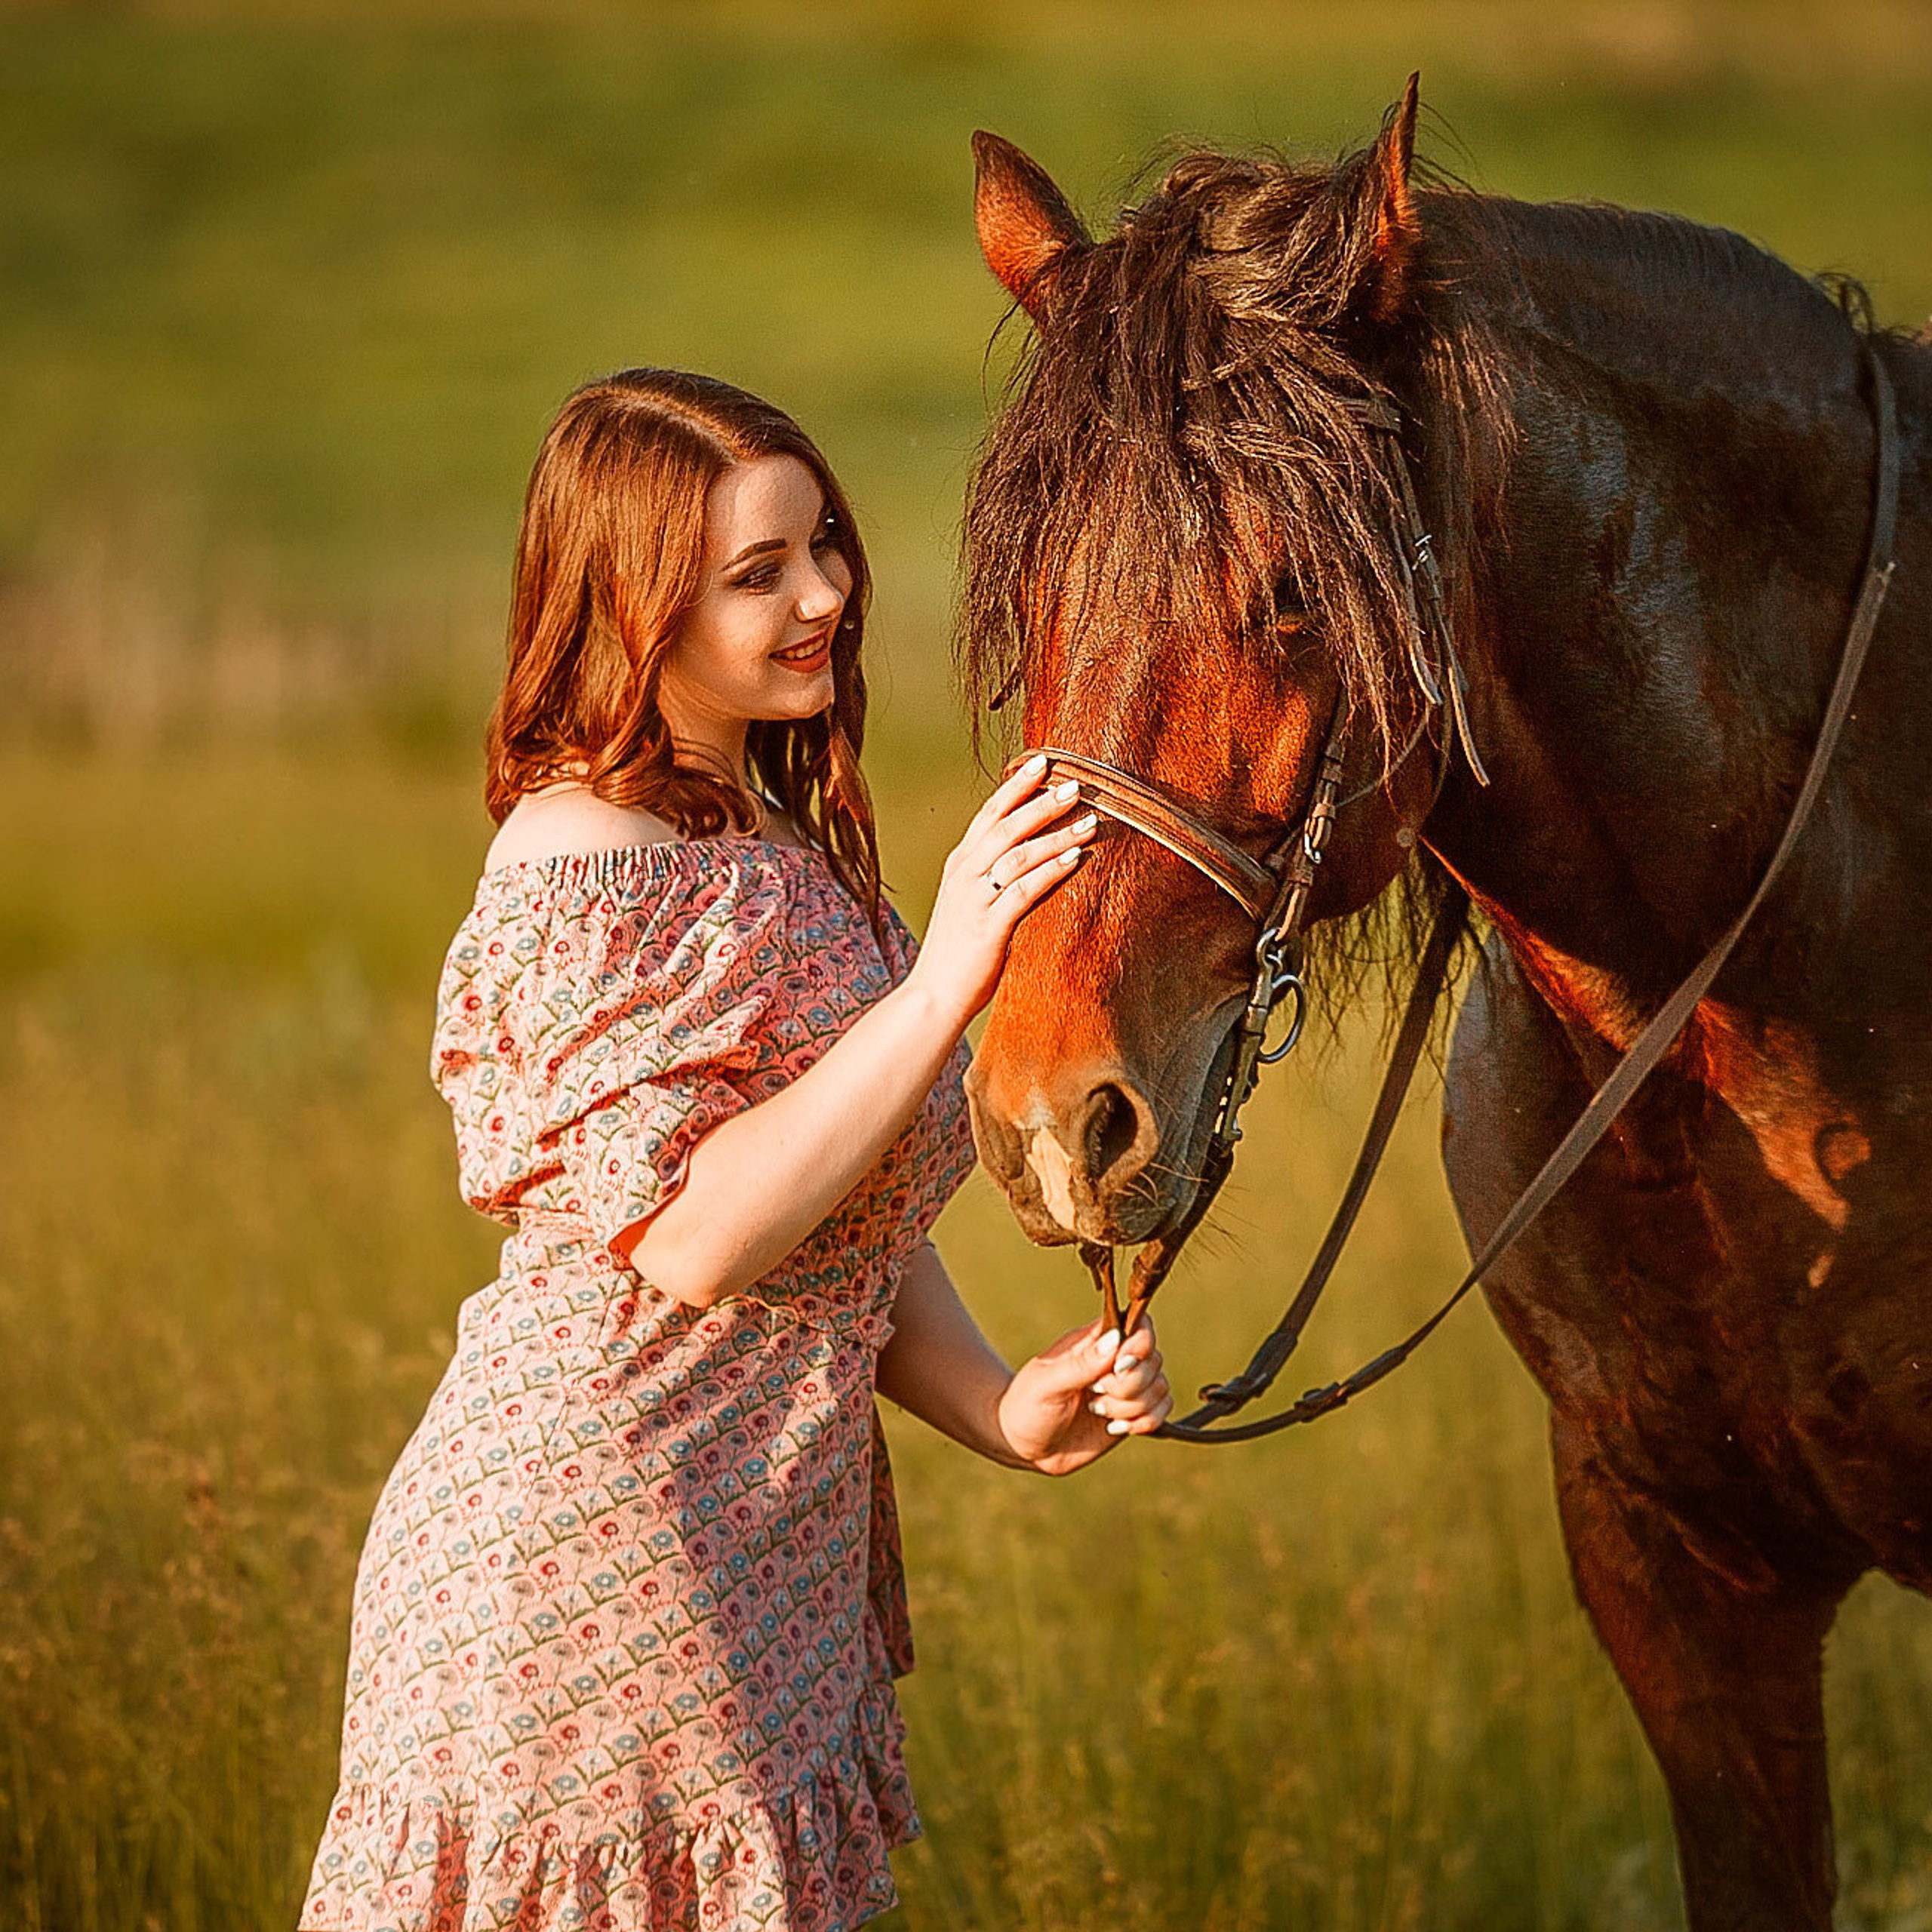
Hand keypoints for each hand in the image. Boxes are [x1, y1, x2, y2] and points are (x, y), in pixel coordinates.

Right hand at [905, 754, 1097, 1027]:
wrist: (933, 996)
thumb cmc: (958, 952)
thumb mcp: (969, 903)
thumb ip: (991, 876)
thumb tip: (1028, 855)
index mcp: (959, 865)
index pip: (988, 814)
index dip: (1016, 787)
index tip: (1043, 761)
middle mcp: (963, 875)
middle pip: (1006, 826)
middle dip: (1042, 802)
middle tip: (1076, 783)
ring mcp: (974, 900)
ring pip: (1018, 854)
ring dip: (1056, 835)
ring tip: (1090, 821)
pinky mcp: (988, 927)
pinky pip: (1023, 892)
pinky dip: (1051, 872)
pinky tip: (1075, 860)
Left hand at [996, 1316, 1171, 1476]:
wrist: (1024, 1445)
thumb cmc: (1027, 1406)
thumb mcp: (1046, 1384)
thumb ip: (1081, 1364)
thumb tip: (1115, 1340)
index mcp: (1095, 1342)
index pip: (1139, 1325)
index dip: (1139, 1346)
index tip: (1116, 1367)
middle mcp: (1116, 1361)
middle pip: (1154, 1359)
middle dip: (1129, 1386)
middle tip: (1094, 1395)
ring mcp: (1126, 1388)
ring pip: (1160, 1387)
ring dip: (1132, 1407)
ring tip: (1097, 1412)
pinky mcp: (1132, 1413)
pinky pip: (1163, 1410)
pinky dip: (1145, 1422)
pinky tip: (1115, 1428)